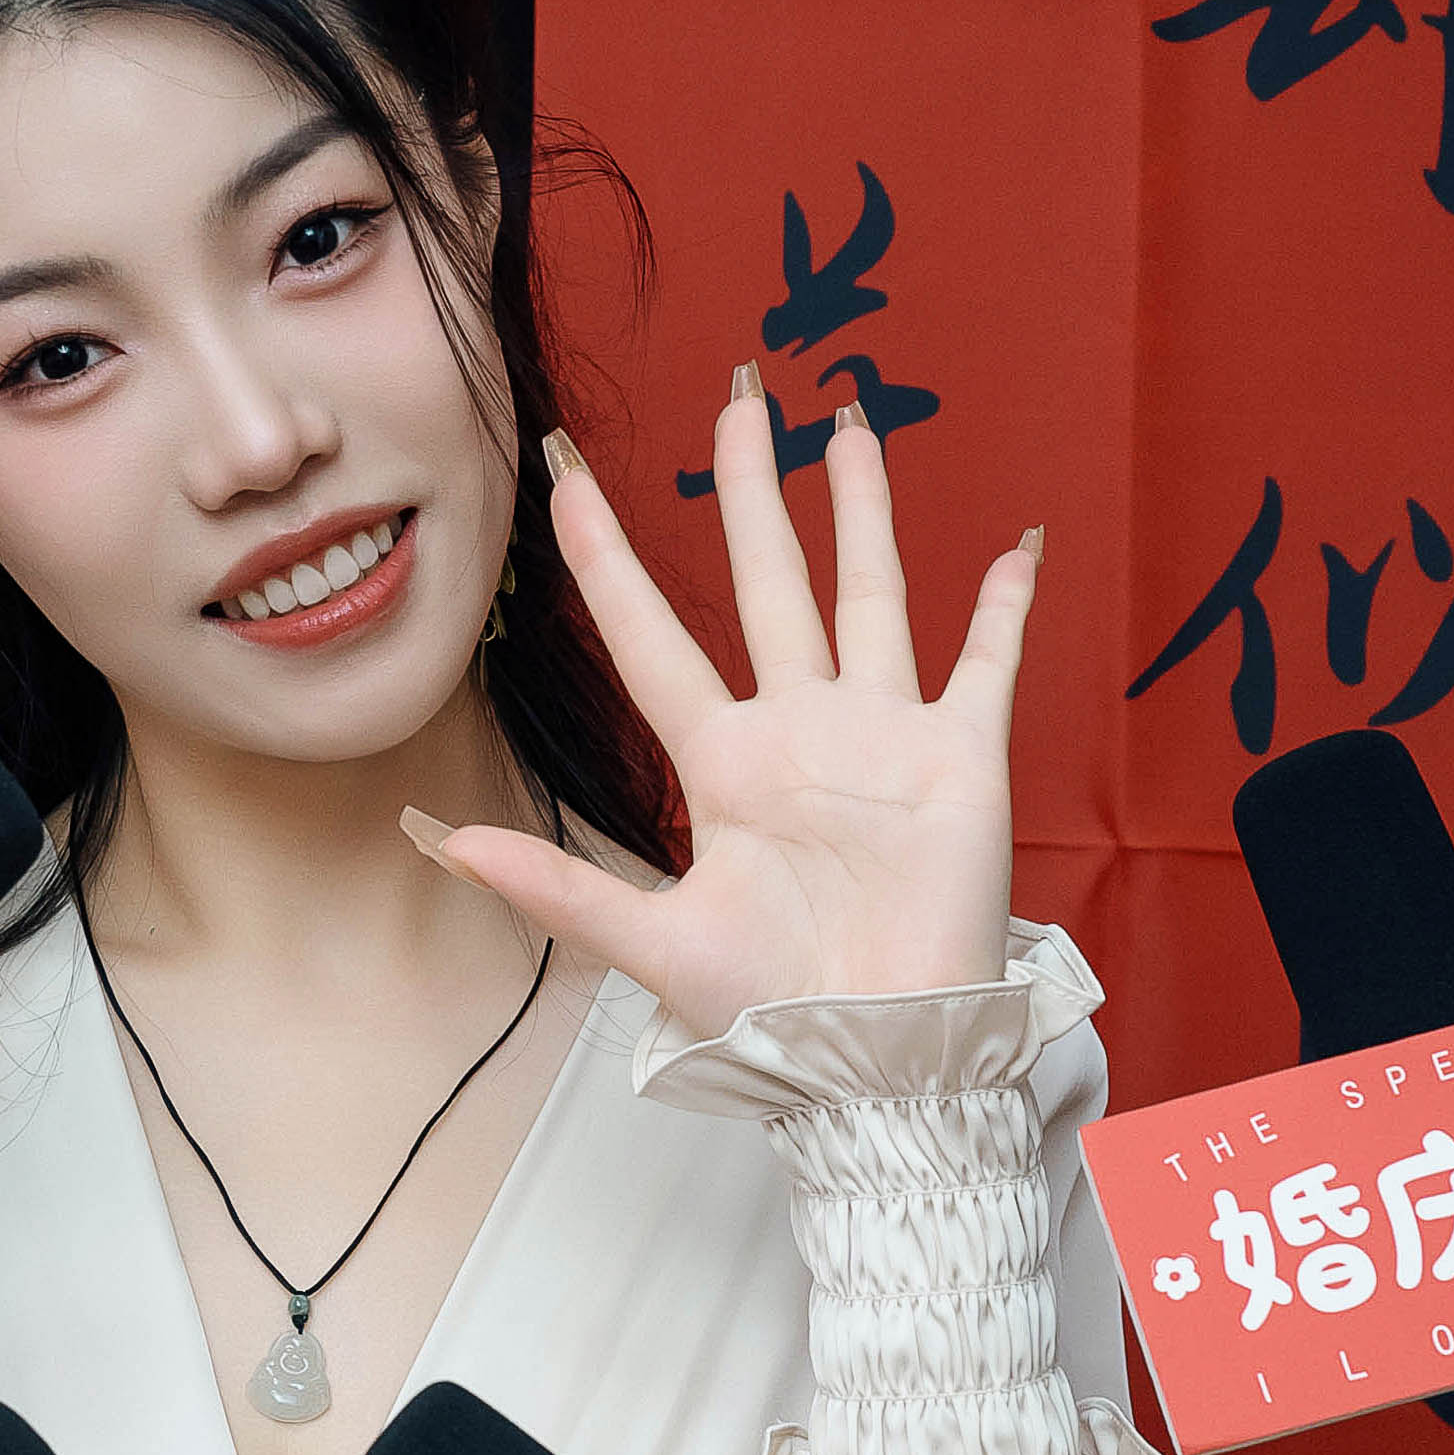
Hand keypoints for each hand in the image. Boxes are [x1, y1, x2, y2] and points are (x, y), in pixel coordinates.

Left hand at [410, 396, 1036, 1026]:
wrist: (878, 1058)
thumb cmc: (771, 1011)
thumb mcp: (650, 942)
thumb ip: (552, 886)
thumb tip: (438, 840)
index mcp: (724, 763)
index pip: (653, 638)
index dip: (609, 560)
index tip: (568, 481)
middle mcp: (800, 730)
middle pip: (767, 581)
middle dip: (752, 489)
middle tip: (741, 396)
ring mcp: (884, 737)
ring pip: (870, 593)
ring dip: (861, 511)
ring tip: (849, 426)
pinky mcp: (962, 759)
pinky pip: (985, 662)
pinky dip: (1004, 604)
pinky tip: (1015, 543)